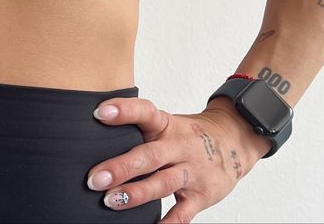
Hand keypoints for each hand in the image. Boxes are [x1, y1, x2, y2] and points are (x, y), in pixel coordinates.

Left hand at [85, 97, 270, 222]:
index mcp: (166, 124)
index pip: (145, 111)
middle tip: (94, 179)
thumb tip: (91, 135)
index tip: (99, 112)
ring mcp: (192, 171)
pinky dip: (167, 223)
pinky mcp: (202, 196)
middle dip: (121, 167)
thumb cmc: (184, 134)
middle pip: (150, 155)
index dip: (124, 110)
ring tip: (110, 201)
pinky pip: (183, 213)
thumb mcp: (164, 123)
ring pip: (163, 183)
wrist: (233, 141)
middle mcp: (180, 146)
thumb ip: (136, 128)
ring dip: (136, 193)